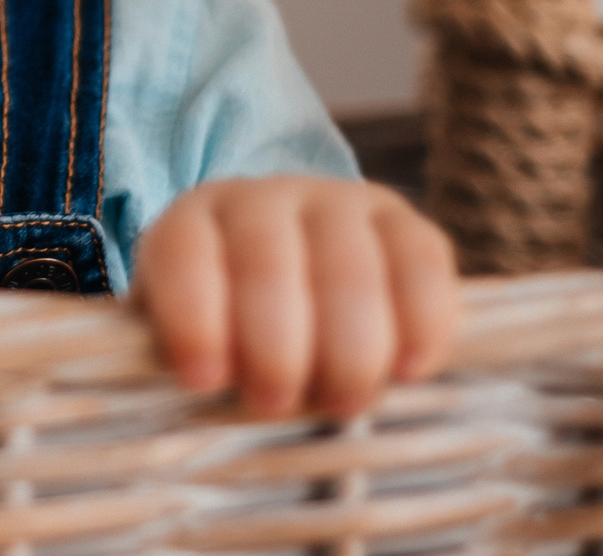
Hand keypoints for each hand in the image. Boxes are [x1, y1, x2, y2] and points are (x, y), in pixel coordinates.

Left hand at [132, 176, 458, 418]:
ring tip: (341, 402)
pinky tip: (408, 370)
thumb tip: (188, 404)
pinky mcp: (406, 225)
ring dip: (348, 347)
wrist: (291, 282)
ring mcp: (339, 204)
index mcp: (192, 222)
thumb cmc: (228, 329)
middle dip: (273, 344)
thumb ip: (179, 362)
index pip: (183, 254)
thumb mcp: (186, 340)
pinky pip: (422, 263)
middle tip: (274, 403)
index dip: (192, 316)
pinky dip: (421, 321)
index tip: (202, 379)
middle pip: (268, 262)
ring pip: (349, 268)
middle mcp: (263, 199)